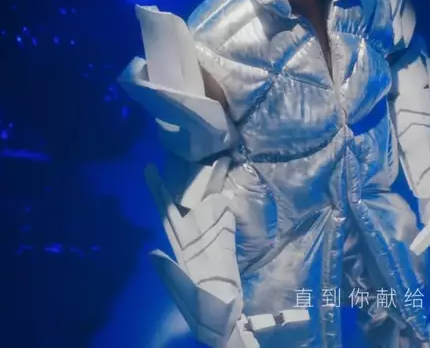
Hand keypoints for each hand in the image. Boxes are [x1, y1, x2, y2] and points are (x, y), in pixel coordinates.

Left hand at [145, 165, 309, 347]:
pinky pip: (226, 222)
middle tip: (193, 153)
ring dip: (213, 187)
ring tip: (219, 163)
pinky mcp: (227, 247)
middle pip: (190, 203)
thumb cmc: (203, 312)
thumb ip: (171, 275)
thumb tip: (152, 252)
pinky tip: (231, 190)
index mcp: (179, 248)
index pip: (166, 213)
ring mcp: (211, 242)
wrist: (222, 324)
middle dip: (191, 180)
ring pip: (210, 207)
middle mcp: (194, 239)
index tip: (149, 168)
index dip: (158, 191)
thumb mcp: (184, 296)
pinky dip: (228, 205)